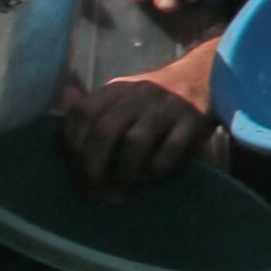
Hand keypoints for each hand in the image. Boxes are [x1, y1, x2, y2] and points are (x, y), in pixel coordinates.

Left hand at [57, 72, 219, 188]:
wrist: (207, 75)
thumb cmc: (157, 96)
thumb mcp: (125, 93)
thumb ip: (99, 110)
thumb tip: (63, 137)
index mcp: (117, 87)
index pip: (83, 111)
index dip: (72, 140)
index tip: (72, 165)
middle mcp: (139, 93)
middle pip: (105, 130)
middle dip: (93, 166)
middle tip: (91, 192)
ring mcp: (167, 106)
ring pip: (136, 141)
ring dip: (123, 173)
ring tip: (118, 194)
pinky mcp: (193, 119)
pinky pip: (171, 149)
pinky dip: (156, 168)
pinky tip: (149, 179)